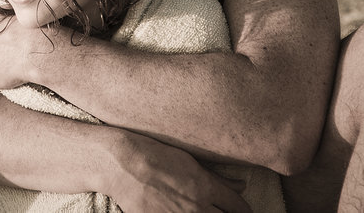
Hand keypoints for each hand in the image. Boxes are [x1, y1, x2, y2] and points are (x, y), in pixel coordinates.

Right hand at [106, 131, 249, 212]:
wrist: (120, 164)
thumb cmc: (152, 155)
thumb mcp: (187, 160)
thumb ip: (217, 177)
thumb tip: (241, 185)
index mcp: (205, 186)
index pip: (239, 207)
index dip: (244, 210)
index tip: (240, 210)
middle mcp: (196, 206)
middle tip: (223, 211)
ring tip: (202, 210)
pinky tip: (180, 212)